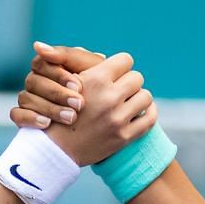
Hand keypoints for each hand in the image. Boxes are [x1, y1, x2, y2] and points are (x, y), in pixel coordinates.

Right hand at [11, 44, 156, 165]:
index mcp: (95, 79)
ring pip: (146, 96)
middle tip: (120, 88)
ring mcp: (118, 119)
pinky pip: (150, 118)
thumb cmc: (57, 109)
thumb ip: (81, 64)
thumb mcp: (64, 82)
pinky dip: (148, 113)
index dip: (119, 65)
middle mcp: (109, 98)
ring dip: (138, 97)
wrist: (54, 149)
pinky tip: (140, 112)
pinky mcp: (124, 137)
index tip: (113, 73)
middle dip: (128, 82)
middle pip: (137, 77)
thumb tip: (101, 54)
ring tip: (128, 101)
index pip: (125, 60)